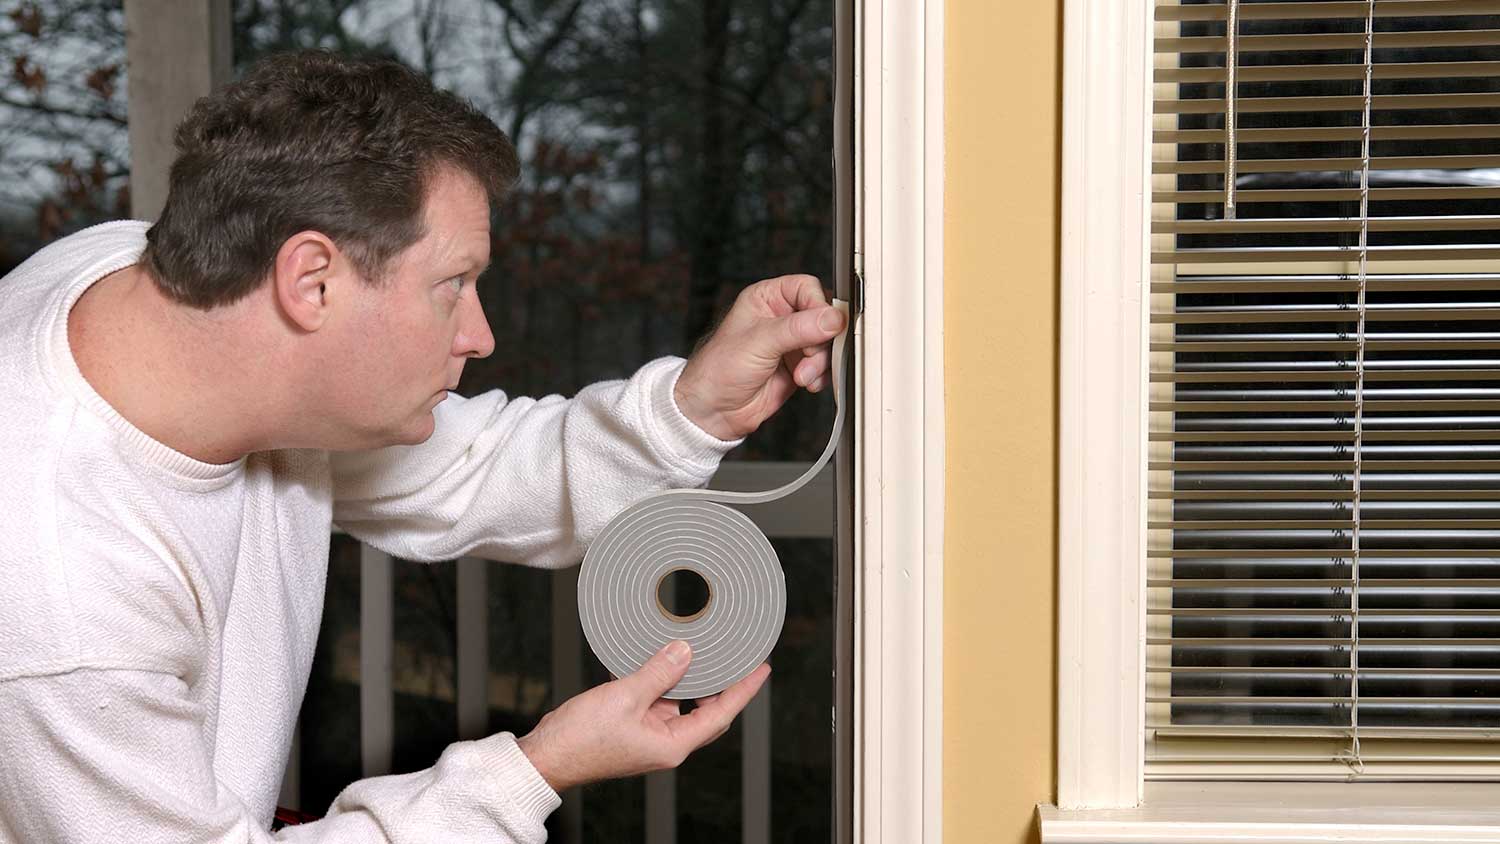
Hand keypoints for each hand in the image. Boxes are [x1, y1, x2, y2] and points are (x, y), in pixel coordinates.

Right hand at [515, 640, 770, 792]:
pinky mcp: (631, 726)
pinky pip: (655, 700)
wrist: (546, 756)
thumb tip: (685, 652)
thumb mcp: (625, 697)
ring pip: (679, 702)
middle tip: (736, 656)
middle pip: (706, 710)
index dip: (743, 690)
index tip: (761, 668)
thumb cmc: (581, 739)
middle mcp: (665, 743)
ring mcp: (648, 735)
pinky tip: (657, 657)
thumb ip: (658, 673)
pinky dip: (660, 679)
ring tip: (698, 648)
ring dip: (686, 677)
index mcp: (672, 745)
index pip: (721, 713)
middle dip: (721, 683)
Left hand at [674, 274, 846, 440]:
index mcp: (766, 299)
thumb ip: (797, 329)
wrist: (715, 411)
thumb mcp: (759, 342)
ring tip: (802, 376)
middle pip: (823, 316)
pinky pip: (825, 364)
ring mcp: (792, 343)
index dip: (819, 306)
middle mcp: (781, 317)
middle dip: (821, 341)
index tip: (824, 327)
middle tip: (809, 356)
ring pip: (827, 342)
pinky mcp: (799, 365)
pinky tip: (806, 383)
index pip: (807, 288)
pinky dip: (822, 375)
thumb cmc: (719, 370)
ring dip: (821, 361)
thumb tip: (832, 318)